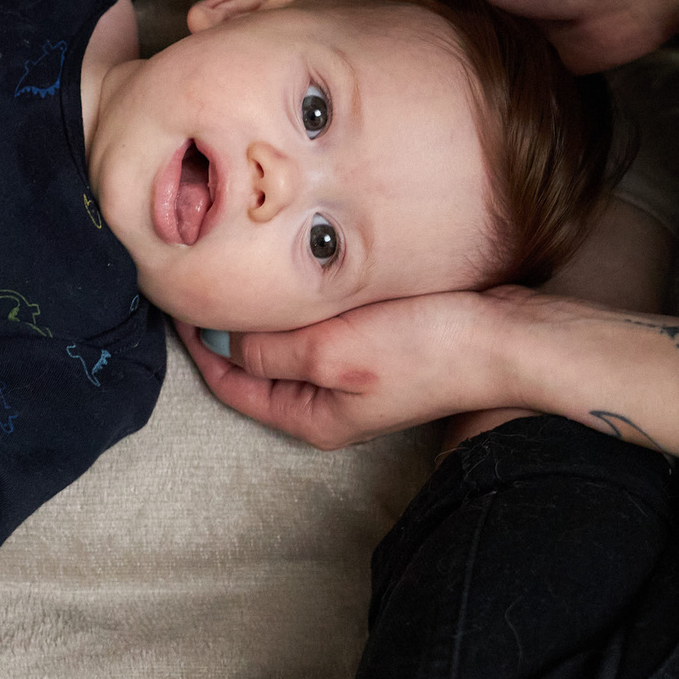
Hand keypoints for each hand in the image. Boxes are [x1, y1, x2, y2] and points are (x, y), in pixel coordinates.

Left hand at [178, 289, 535, 449]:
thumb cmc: (424, 350)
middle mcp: (325, 400)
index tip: (172, 298)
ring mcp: (349, 371)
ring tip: (236, 262)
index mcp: (310, 417)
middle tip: (198, 271)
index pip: (230, 384)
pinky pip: (316, 322)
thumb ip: (268, 352)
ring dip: (262, 307)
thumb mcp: (330, 353)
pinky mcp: (372, 341)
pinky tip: (294, 267)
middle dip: (228, 322)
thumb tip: (219, 342)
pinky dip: (298, 299)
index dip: (197, 343)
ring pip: (284, 340)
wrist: (505, 337)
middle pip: (253, 363)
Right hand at [329, 0, 678, 73]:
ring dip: (396, 57)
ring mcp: (487, 19)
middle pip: (400, 1)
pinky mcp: (511, 57)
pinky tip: (406, 103)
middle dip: (361, 23)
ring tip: (350, 88)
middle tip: (316, 60)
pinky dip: (435, 82)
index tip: (300, 11)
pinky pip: (462, 71)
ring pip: (428, 38)